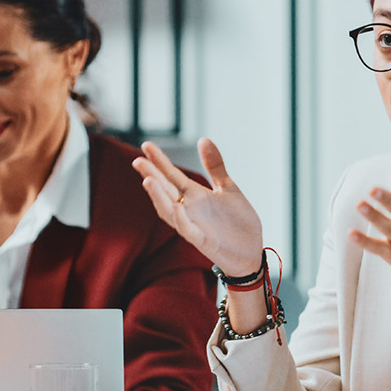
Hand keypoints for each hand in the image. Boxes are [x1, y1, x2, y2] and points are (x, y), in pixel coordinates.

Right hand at [134, 138, 264, 276]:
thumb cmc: (238, 222)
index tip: (146, 145)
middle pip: (165, 191)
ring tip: (148, 180)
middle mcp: (189, 209)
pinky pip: (188, 230)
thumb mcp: (228, 188)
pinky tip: (176, 207)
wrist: (252, 251)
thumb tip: (203, 139)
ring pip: (169, 211)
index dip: (160, 161)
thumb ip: (215, 166)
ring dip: (158, 197)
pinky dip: (181, 219)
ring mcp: (194, 226)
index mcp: (195, 195)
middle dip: (152, 176)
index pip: (172, 176)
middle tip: (138, 161)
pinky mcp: (203, 241)